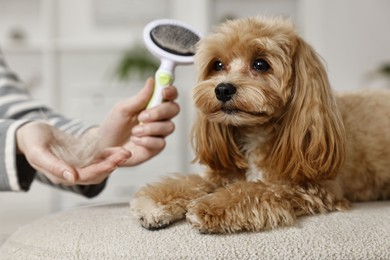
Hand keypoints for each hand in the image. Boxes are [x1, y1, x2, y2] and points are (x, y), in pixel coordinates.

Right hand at [16, 121, 130, 184]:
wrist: (30, 132)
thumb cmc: (31, 141)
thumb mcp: (38, 152)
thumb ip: (54, 166)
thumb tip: (72, 178)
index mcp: (61, 175)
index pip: (85, 176)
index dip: (100, 170)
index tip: (113, 163)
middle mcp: (72, 173)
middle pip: (96, 173)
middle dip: (112, 164)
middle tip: (125, 154)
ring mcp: (78, 165)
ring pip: (100, 166)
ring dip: (114, 160)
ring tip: (126, 152)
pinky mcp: (83, 156)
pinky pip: (99, 157)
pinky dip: (110, 154)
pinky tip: (119, 148)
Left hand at [95, 78, 179, 165]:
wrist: (104, 146)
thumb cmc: (114, 126)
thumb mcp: (123, 109)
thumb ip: (140, 97)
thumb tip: (152, 81)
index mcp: (153, 104)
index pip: (169, 95)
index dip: (171, 91)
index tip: (164, 91)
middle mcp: (159, 118)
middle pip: (174, 109)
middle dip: (159, 112)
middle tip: (142, 116)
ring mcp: (159, 133)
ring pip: (169, 127)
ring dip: (149, 128)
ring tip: (134, 131)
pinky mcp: (156, 148)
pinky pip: (160, 143)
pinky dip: (146, 141)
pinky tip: (135, 140)